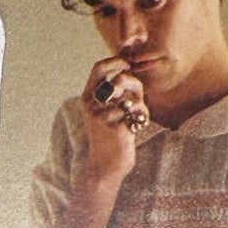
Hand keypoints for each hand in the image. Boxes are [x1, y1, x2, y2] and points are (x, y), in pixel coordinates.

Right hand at [81, 56, 147, 181]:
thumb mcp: (107, 110)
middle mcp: (91, 106)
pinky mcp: (114, 128)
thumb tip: (129, 68)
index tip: (128, 64)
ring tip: (135, 118)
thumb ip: (115, 90)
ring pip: (130, 99)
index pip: (99, 68)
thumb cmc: (110, 135)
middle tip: (138, 93)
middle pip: (117, 81)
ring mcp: (101, 117)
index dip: (116, 61)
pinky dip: (141, 120)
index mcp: (87, 98)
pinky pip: (136, 114)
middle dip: (133, 84)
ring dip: (139, 107)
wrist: (106, 165)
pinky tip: (135, 129)